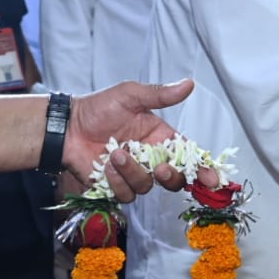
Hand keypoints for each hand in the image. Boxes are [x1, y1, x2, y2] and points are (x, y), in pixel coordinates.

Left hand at [65, 79, 216, 200]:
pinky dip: (115, 181)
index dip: (203, 169)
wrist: (67, 127)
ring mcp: (133, 174)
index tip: (212, 179)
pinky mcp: (116, 187)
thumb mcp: (130, 95)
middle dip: (171, 177)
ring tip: (115, 153)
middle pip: (174, 179)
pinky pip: (125, 194)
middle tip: (159, 168)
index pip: (188, 156)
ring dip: (132, 172)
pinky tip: (104, 165)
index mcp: (160, 137)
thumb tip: (188, 84)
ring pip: (147, 186)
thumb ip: (160, 95)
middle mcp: (150, 158)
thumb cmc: (97, 108)